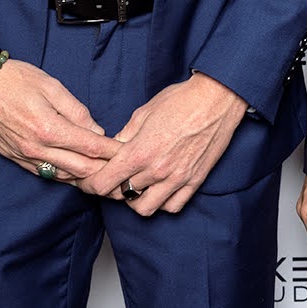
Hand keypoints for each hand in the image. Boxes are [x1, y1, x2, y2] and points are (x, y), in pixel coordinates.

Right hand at [0, 40, 119, 185]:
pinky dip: (64, 176)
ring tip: (105, 176)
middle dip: (104, 171)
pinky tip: (76, 173)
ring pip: (63, 177)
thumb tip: (96, 132)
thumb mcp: (51, 86)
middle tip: (123, 170)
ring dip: (85, 178)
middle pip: (80, 169)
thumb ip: (77, 111)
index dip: (113, 153)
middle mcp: (36, 148)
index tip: (129, 154)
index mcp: (49, 128)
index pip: (91, 148)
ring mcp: (24, 156)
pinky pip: (44, 174)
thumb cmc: (14, 79)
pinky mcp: (14, 158)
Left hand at [82, 73, 248, 215]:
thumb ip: (124, 136)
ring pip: (145, 209)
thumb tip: (111, 151)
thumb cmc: (180, 100)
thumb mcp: (143, 113)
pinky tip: (159, 190)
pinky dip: (161, 203)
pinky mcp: (194, 181)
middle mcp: (157, 170)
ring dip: (136, 200)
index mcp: (139, 152)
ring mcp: (177, 178)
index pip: (103, 183)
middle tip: (114, 178)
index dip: (91, 184)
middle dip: (112, 188)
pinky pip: (172, 206)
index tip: (90, 180)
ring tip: (137, 186)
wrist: (216, 99)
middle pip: (121, 196)